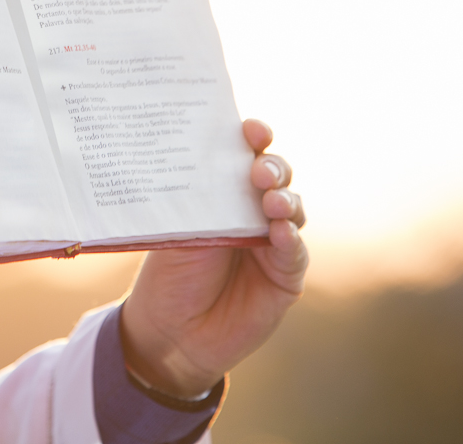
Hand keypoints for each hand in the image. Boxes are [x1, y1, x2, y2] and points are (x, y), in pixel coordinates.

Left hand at [120, 119, 306, 397]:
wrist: (170, 333)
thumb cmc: (169, 275)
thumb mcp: (175, 231)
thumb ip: (193, 201)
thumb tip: (196, 158)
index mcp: (223, 192)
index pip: (245, 155)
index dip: (254, 138)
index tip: (251, 129)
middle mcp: (253, 211)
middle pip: (277, 176)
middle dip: (272, 167)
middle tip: (258, 171)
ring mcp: (273, 242)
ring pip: (292, 209)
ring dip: (284, 200)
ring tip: (270, 201)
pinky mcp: (285, 276)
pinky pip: (294, 252)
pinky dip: (289, 240)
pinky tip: (279, 233)